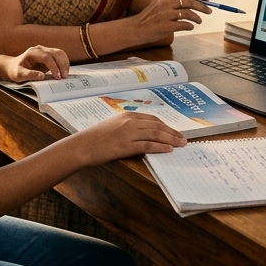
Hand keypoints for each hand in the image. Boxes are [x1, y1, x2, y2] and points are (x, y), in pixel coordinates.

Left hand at [5, 46, 69, 81]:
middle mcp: (40, 49)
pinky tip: (64, 71)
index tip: (57, 77)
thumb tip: (42, 76)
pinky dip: (64, 63)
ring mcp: (45, 50)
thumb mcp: (19, 74)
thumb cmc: (15, 70)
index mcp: (32, 52)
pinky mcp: (49, 55)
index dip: (53, 66)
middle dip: (61, 65)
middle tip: (64, 77)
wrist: (14, 66)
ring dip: (65, 63)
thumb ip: (29, 75)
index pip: (46, 57)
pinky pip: (60, 56)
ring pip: (60, 53)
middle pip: (55, 53)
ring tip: (65, 75)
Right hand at [67, 113, 186, 165]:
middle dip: (173, 132)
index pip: (153, 119)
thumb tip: (143, 135)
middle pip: (157, 126)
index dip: (166, 126)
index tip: (175, 131)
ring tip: (180, 144)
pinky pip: (147, 145)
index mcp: (127, 116)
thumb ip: (128, 128)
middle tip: (183, 139)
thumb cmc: (95, 138)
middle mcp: (129, 122)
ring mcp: (128, 133)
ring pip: (155, 134)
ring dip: (171, 139)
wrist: (81, 146)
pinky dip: (160, 147)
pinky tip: (168, 149)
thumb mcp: (113, 127)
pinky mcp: (125, 146)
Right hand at [130, 0, 211, 43]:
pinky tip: (190, 27)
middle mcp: (166, 2)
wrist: (137, 28)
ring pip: (189, 13)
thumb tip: (195, 2)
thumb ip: (174, 2)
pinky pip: (184, 25)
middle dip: (202, 6)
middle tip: (209, 10)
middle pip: (190, 2)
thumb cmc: (150, 17)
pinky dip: (189, 26)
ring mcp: (166, 14)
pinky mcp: (166, 25)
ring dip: (197, 18)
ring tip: (199, 21)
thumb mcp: (160, 4)